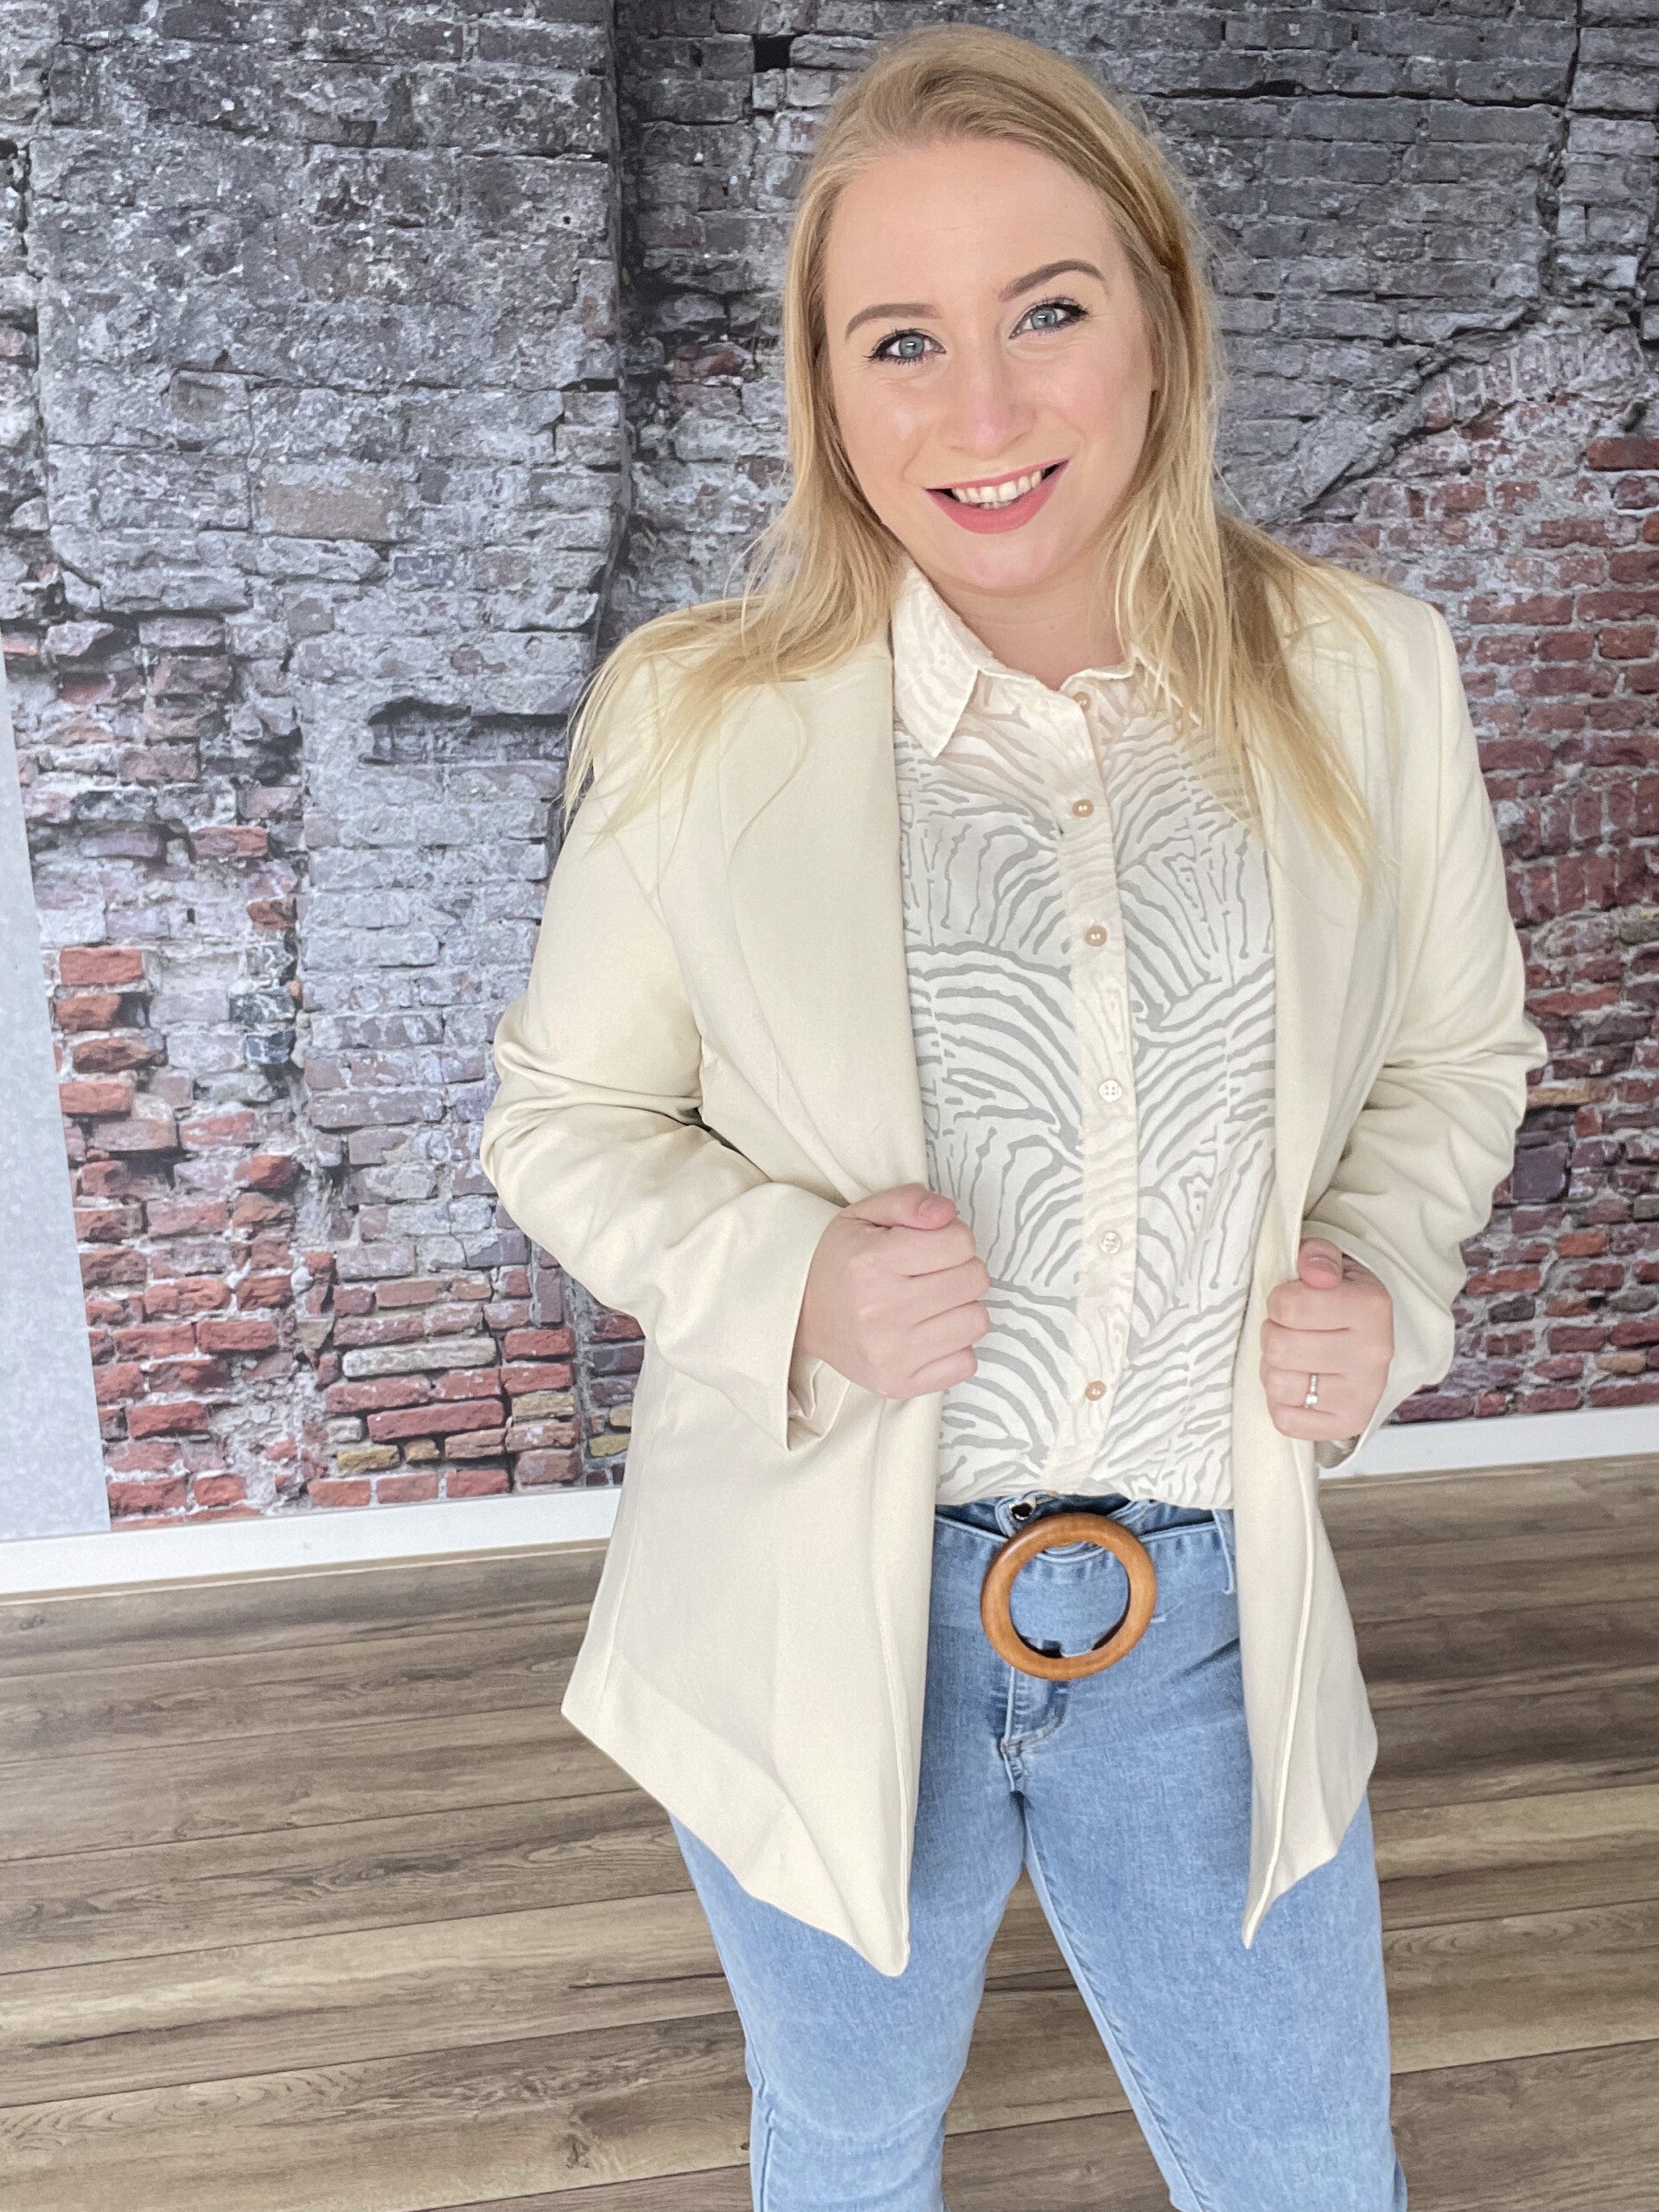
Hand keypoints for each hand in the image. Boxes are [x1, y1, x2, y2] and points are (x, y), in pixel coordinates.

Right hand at [794, 1182, 991, 1401]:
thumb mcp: (865, 1215)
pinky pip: (966, 1363)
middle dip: (961, 1269)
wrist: (802, 1316)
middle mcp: (881, 1311)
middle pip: (974, 1280)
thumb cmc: (841, 1261)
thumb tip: (948, 1213)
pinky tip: (928, 1333)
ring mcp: (891, 1354)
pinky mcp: (899, 1384)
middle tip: (933, 1274)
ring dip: (961, 1308)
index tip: (932, 1246)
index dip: (953, 1238)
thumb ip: (909, 1201)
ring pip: (976, 1322)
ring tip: (931, 1303)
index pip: (960, 1242)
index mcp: (873, 1263)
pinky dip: (955, 1346)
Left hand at [1260, 1236, 1392, 1447]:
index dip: (1277, 1301)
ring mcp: (1363, 1395)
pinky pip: (1285, 1419)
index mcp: (1370, 1308)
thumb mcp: (1332, 1265)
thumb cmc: (1340, 1299)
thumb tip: (1313, 1271)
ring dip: (1274, 1369)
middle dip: (1272, 1334)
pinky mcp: (1348, 1425)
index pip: (1290, 1307)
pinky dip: (1282, 1402)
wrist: (1367, 1339)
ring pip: (1279, 1385)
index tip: (1288, 1301)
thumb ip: (1317, 1256)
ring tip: (1292, 1358)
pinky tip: (1298, 1384)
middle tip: (1288, 1331)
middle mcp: (1373, 1354)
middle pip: (1280, 1348)